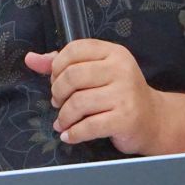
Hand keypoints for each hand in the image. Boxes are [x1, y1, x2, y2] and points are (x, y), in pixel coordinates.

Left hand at [24, 39, 164, 154]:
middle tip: (58, 102)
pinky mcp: (125, 118)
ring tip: (63, 121)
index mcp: (113, 52)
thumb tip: (30, 59)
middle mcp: (121, 69)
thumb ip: (63, 64)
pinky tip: (70, 135)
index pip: (74, 49)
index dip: (57, 66)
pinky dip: (73, 133)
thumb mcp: (96, 72)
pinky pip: (88, 126)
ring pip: (77, 103)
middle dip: (58, 93)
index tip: (57, 80)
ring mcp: (124, 94)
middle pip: (72, 76)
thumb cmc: (119, 93)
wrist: (153, 120)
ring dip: (63, 117)